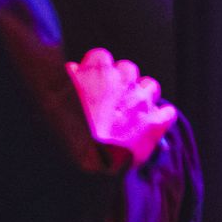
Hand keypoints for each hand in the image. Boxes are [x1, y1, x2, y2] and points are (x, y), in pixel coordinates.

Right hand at [67, 47, 177, 164]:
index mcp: (97, 70)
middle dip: (121, 83)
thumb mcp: (54, 99)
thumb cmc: (66, 132)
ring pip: (150, 86)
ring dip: (142, 97)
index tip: (92, 85)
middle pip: (127, 70)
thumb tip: (74, 70)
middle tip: (111, 103)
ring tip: (131, 115)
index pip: (100, 57)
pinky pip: (167, 112)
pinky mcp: (155, 122)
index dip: (96, 73)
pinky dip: (161, 118)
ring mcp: (141, 100)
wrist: (86, 164)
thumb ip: (68, 79)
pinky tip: (151, 126)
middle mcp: (122, 79)